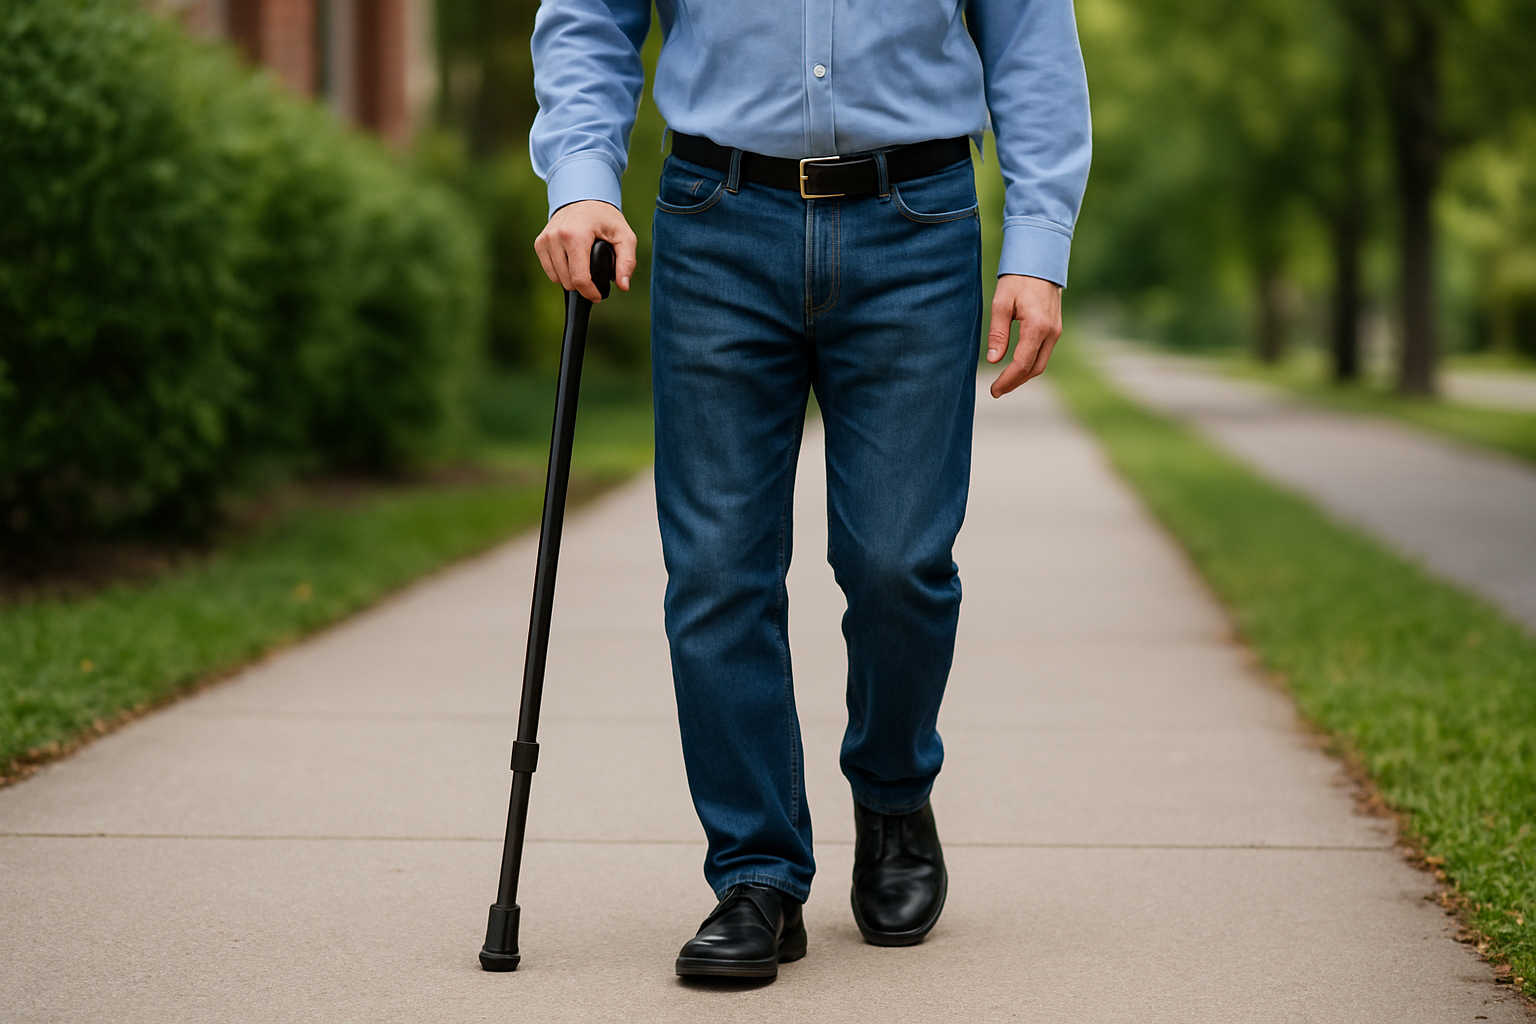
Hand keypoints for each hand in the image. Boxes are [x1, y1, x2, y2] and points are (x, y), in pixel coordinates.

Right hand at [534, 200, 637, 302]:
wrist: (582, 196)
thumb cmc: (604, 217)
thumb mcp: (624, 236)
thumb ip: (627, 261)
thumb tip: (624, 286)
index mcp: (575, 235)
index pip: (579, 277)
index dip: (590, 292)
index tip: (598, 296)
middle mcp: (556, 237)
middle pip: (568, 281)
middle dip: (583, 285)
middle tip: (595, 274)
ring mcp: (545, 240)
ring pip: (557, 279)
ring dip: (572, 279)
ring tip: (585, 267)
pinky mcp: (539, 243)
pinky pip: (549, 271)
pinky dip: (562, 273)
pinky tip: (573, 264)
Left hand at [985, 274, 1062, 397]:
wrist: (1041, 260)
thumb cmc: (1018, 279)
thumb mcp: (1001, 304)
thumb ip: (998, 333)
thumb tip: (993, 360)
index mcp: (1037, 327)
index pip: (1022, 363)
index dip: (1007, 380)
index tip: (994, 390)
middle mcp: (1051, 332)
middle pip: (1035, 368)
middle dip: (1015, 382)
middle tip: (997, 391)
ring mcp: (1056, 331)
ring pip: (1041, 363)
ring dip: (1023, 375)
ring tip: (1004, 382)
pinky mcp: (1055, 328)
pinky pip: (1043, 353)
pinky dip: (1030, 364)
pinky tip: (1016, 367)